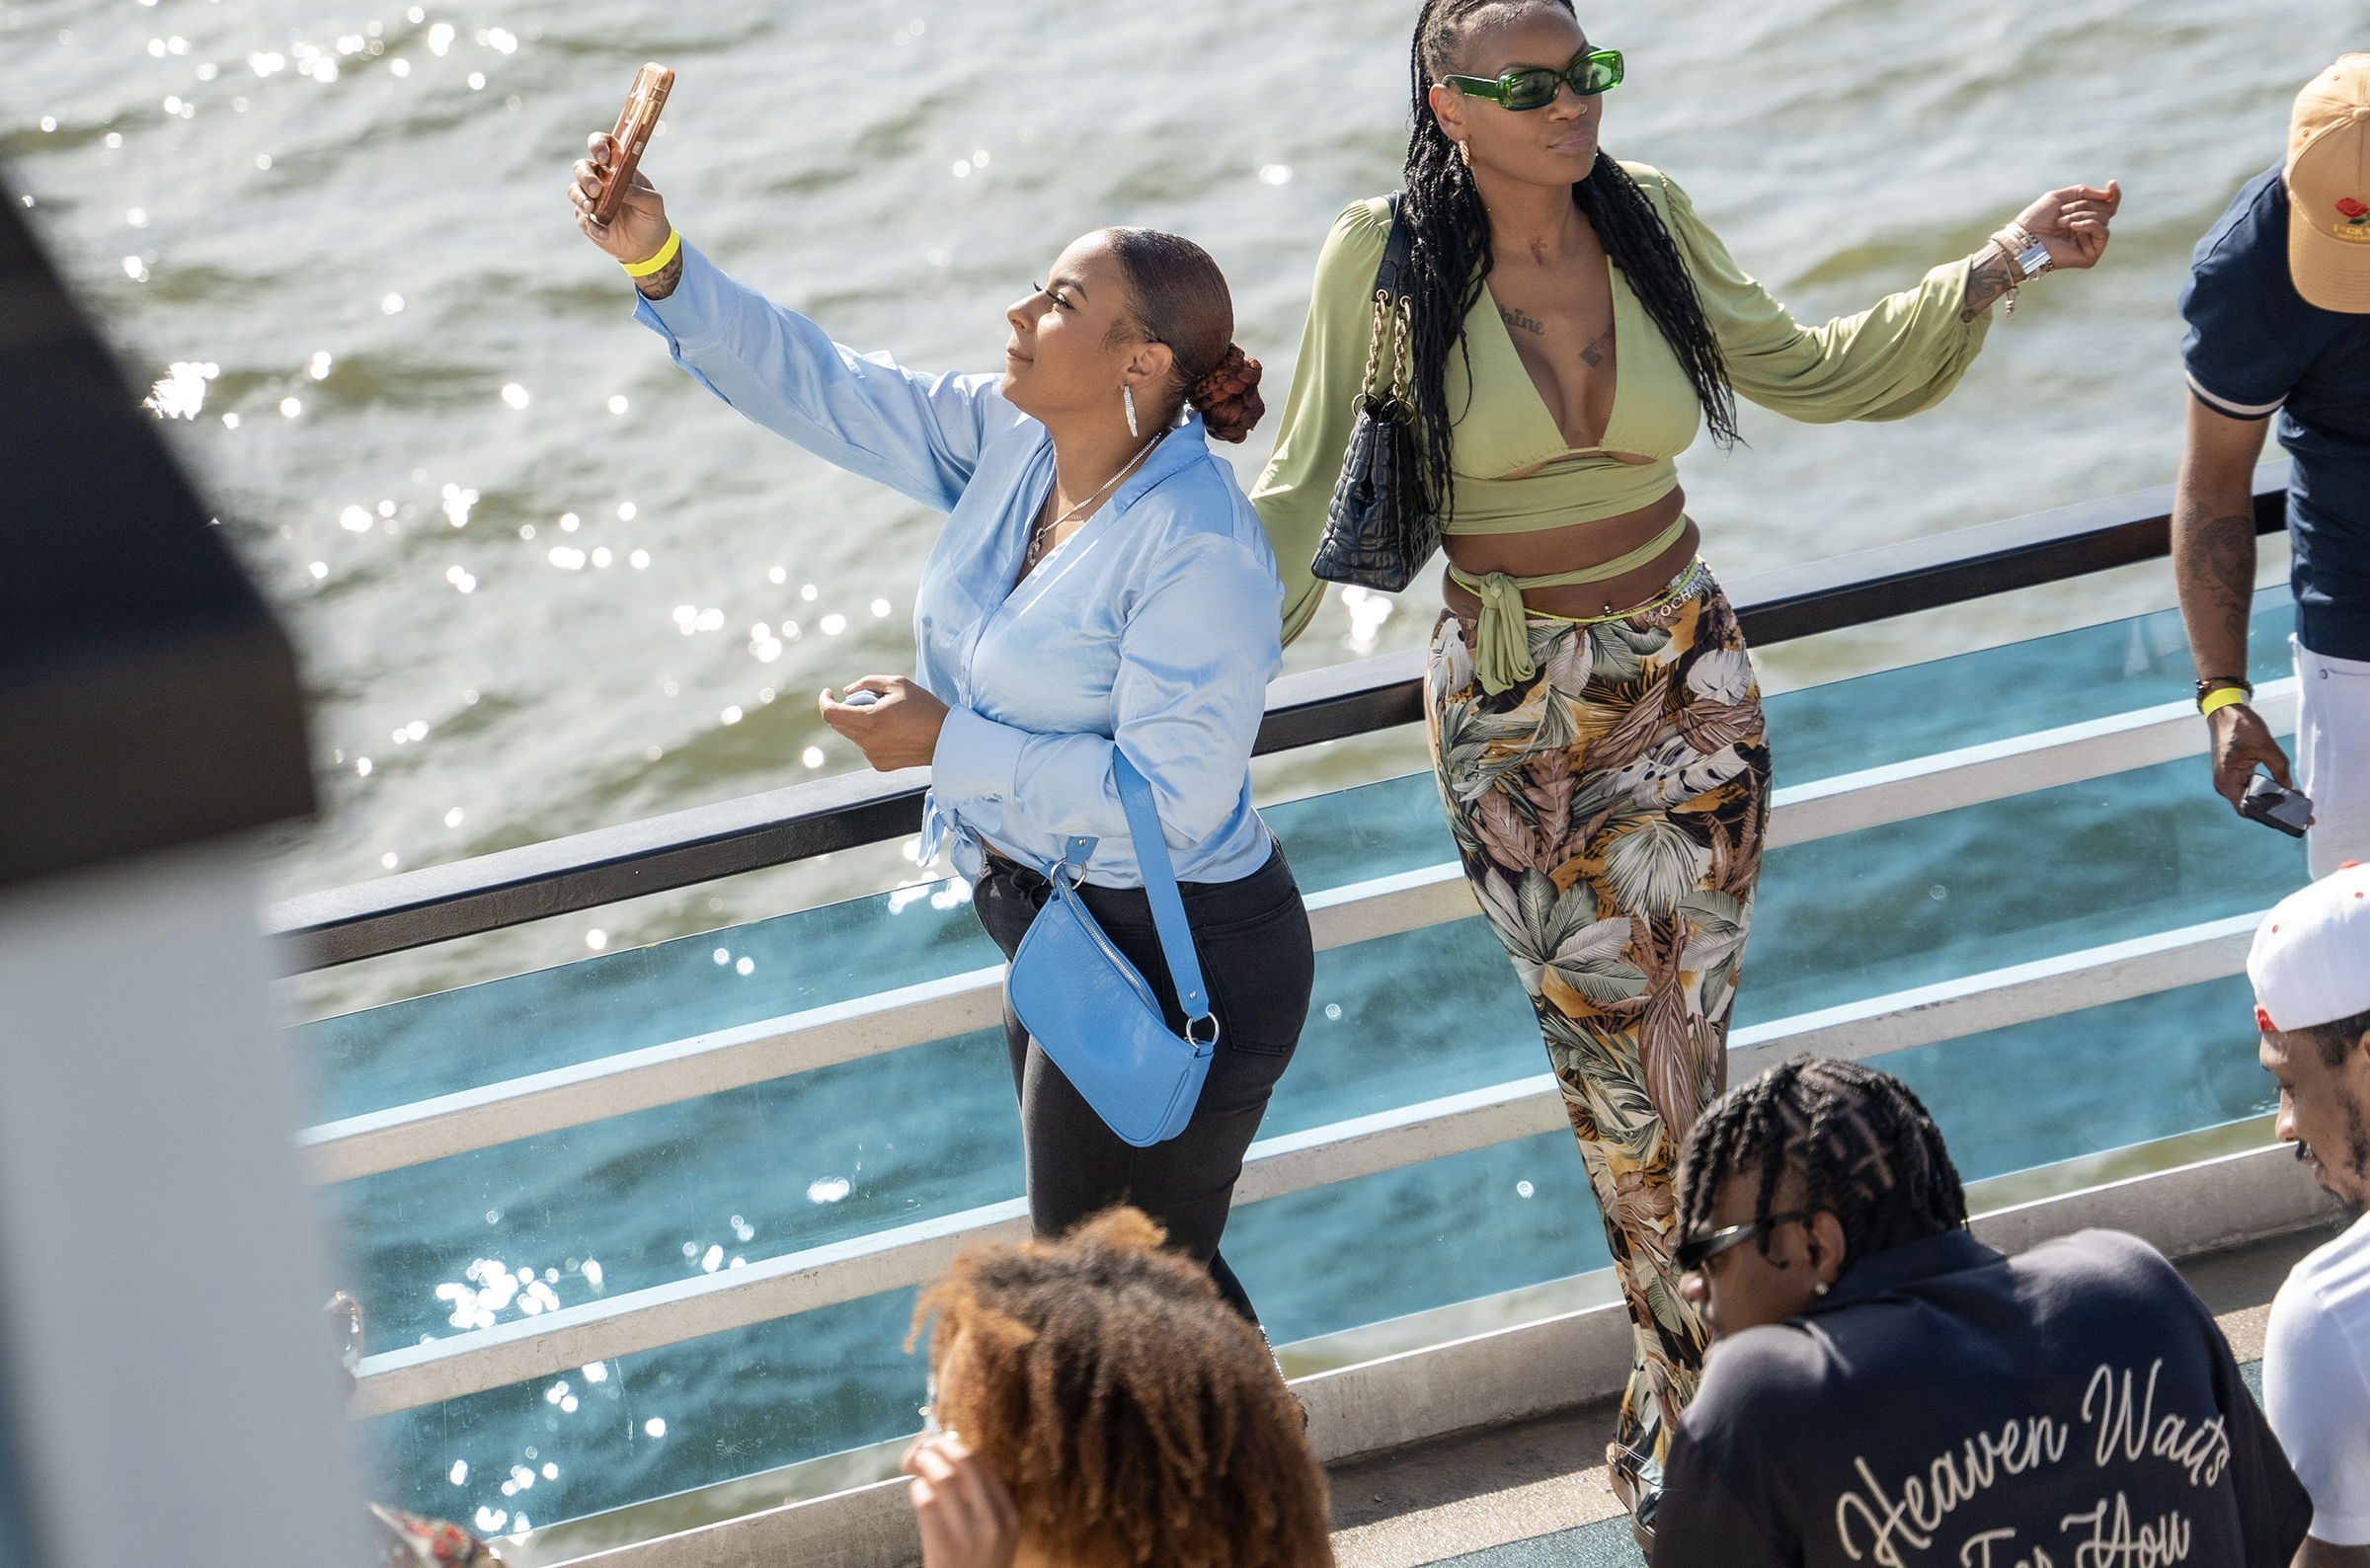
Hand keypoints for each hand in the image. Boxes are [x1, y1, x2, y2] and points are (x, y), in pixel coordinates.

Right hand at [568, 132, 671, 265]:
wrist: (647, 246)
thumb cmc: (651, 217)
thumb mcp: (653, 204)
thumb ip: (638, 193)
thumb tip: (620, 187)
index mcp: (617, 167)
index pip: (602, 144)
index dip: (598, 145)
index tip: (603, 158)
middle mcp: (601, 179)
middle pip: (581, 167)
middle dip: (586, 176)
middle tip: (597, 190)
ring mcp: (591, 199)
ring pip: (574, 190)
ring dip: (580, 198)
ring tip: (592, 209)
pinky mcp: (587, 219)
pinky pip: (582, 218)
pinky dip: (592, 226)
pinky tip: (604, 234)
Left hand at [819, 677, 947, 771]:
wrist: (946, 739)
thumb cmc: (923, 707)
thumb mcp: (897, 684)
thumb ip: (866, 683)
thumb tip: (846, 692)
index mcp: (869, 721)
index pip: (830, 714)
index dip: (824, 701)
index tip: (829, 693)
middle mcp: (866, 742)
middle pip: (838, 724)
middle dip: (845, 709)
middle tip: (867, 700)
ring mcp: (872, 756)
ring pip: (852, 735)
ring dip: (859, 722)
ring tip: (887, 716)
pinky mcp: (880, 764)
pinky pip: (865, 746)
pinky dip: (871, 735)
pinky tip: (894, 731)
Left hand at [903, 1432, 1017, 1567]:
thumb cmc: (975, 1564)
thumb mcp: (994, 1536)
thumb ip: (983, 1503)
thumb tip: (953, 1457)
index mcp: (1009, 1517)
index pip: (986, 1466)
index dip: (962, 1446)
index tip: (947, 1441)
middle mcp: (993, 1523)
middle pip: (966, 1463)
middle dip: (943, 1446)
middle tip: (929, 1446)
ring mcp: (968, 1535)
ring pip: (943, 1478)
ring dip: (926, 1464)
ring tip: (919, 1465)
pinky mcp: (943, 1546)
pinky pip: (926, 1501)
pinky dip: (917, 1489)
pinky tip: (917, 1491)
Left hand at [2012, 180, 2120, 270]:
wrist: (2024, 238)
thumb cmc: (2037, 218)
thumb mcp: (2060, 197)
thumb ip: (2085, 192)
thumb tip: (2110, 194)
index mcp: (2082, 217)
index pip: (2107, 205)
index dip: (2113, 194)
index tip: (2113, 183)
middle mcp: (2088, 231)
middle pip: (2106, 209)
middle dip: (2085, 205)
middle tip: (2063, 211)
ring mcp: (2090, 244)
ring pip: (2104, 219)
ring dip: (2081, 215)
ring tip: (2061, 221)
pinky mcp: (2091, 256)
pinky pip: (2103, 232)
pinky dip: (2089, 225)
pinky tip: (2073, 227)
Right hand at [2208, 701, 2295, 811]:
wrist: (2225, 711)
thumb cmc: (2238, 726)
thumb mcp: (2265, 746)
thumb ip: (2280, 768)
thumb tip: (2289, 787)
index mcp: (2227, 780)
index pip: (2246, 808)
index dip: (2268, 813)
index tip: (2289, 814)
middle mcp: (2225, 784)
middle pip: (2251, 805)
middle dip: (2275, 808)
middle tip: (2300, 812)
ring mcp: (2230, 779)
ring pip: (2253, 797)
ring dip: (2273, 799)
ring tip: (2296, 799)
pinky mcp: (2235, 774)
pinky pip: (2252, 787)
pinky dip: (2267, 789)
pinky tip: (2284, 789)